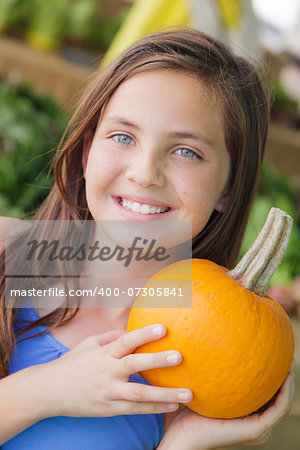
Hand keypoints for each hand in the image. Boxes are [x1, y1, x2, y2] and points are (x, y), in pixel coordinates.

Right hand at [34, 324, 192, 418]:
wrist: (50, 391)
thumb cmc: (72, 363)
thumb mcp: (89, 344)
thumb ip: (111, 337)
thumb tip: (131, 330)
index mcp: (103, 353)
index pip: (126, 341)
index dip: (144, 334)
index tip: (163, 328)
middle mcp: (107, 372)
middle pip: (135, 365)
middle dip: (158, 361)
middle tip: (180, 357)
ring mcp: (109, 392)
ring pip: (140, 394)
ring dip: (165, 394)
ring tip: (187, 394)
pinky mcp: (109, 409)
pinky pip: (135, 410)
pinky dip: (155, 408)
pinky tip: (172, 406)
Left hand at [159, 360, 294, 449]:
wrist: (180, 436)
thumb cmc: (184, 411)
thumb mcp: (202, 387)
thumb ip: (208, 372)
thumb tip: (207, 342)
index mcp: (246, 417)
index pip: (267, 397)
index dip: (275, 379)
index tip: (275, 357)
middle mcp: (255, 424)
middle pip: (279, 399)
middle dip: (286, 378)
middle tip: (287, 356)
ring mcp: (257, 429)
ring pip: (283, 404)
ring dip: (289, 384)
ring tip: (290, 363)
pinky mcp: (255, 430)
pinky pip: (278, 410)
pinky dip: (285, 393)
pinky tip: (285, 375)